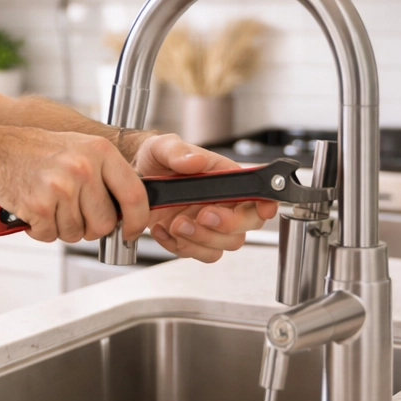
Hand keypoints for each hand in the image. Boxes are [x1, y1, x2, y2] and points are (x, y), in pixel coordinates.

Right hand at [0, 129, 149, 244]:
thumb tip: (130, 209)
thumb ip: (106, 176)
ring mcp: (61, 188)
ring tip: (49, 204)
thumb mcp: (80, 149)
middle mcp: (83, 168)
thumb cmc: (35, 152)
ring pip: (76, 233)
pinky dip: (40, 230)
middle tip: (71, 211)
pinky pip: (50, 236)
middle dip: (89, 226)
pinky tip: (34, 209)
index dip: (137, 220)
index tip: (132, 231)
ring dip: (61, 227)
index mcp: (100, 151)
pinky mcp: (39, 206)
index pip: (134, 195)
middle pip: (105, 223)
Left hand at [133, 134, 276, 262]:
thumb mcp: (162, 147)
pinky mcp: (189, 239)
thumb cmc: (156, 158)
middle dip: (225, 226)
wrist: (135, 176)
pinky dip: (177, 246)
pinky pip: (194, 253)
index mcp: (225, 179)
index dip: (265, 205)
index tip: (263, 210)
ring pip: (220, 246)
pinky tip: (161, 229)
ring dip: (199, 240)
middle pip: (244, 228)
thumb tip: (195, 161)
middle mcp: (221, 204)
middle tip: (202, 215)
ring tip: (175, 223)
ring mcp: (206, 225)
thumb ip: (177, 151)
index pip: (257, 195)